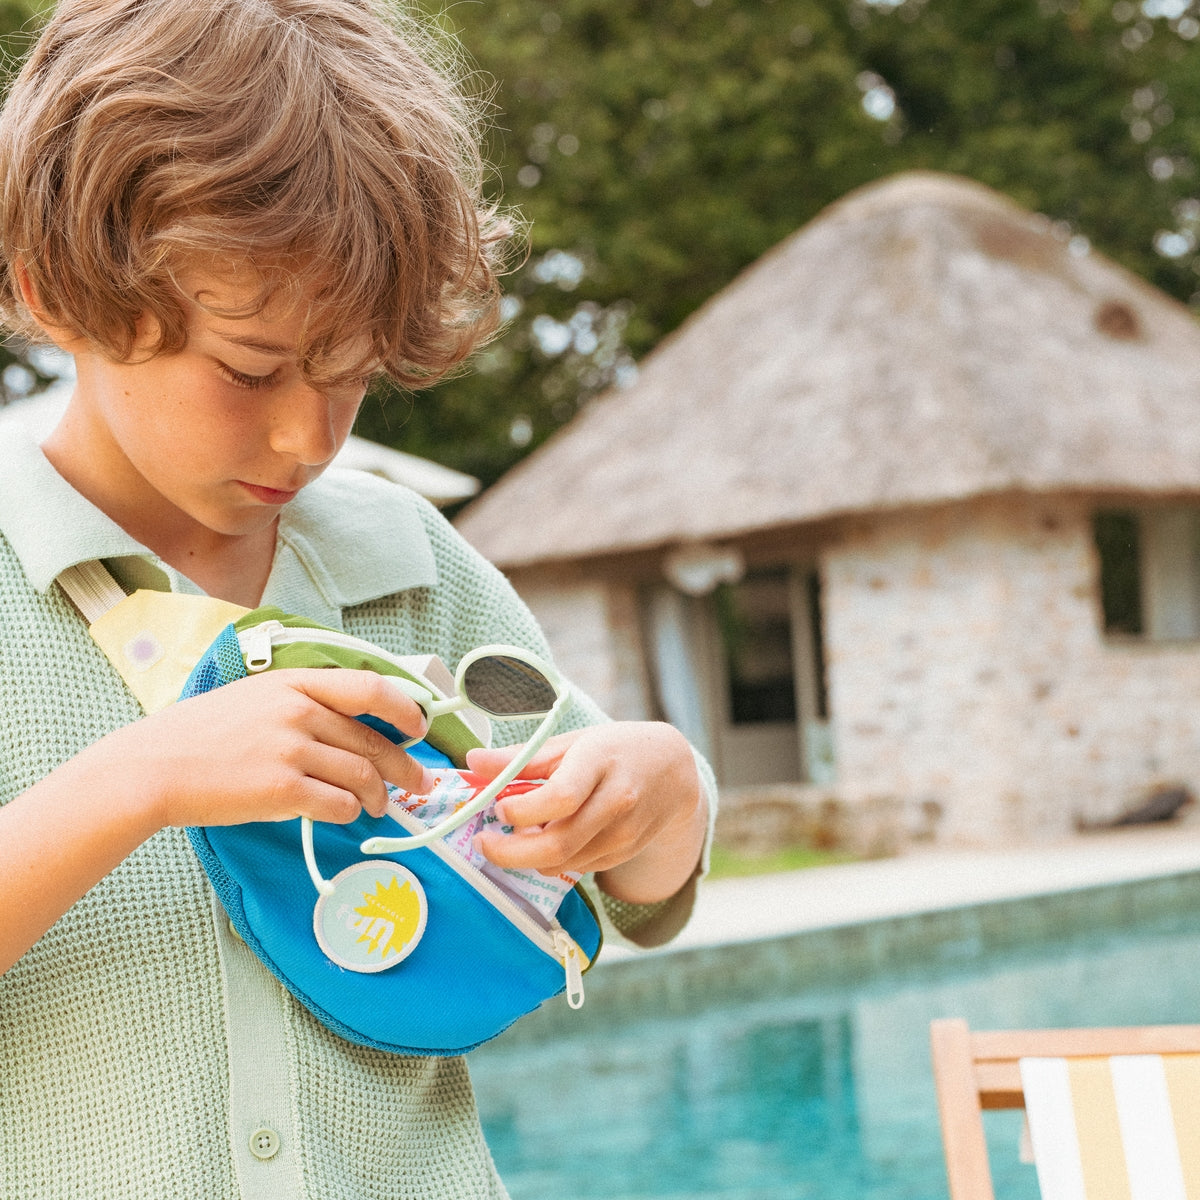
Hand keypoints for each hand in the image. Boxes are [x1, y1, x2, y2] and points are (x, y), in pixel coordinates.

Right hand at [97, 667, 432, 830]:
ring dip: (378, 796)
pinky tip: (345, 814)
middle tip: (418, 784)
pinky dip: (349, 812)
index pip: (370, 687)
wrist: (154, 766)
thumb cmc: (202, 734)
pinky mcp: (282, 790)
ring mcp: (291, 751)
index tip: (419, 727)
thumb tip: (352, 723)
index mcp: (294, 683)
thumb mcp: (254, 696)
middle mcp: (298, 712)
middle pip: (372, 741)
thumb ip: (302, 701)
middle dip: (404, 767)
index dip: (404, 708)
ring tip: (379, 806)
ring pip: (362, 775)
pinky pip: (338, 804)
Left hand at [466, 721, 706, 904]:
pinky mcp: (625, 853)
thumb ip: (522, 757)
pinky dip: (552, 859)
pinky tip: (546, 838)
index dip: (524, 810)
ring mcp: (625, 832)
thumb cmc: (613, 750)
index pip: (561, 796)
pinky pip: (577, 866)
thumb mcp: (570, 742)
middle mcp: (617, 800)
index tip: (498, 809)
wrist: (672, 770)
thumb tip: (472, 761)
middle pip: (560, 844)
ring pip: (564, 862)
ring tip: (514, 835)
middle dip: (512, 853)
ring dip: (529, 856)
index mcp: (600, 762)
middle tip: (484, 843)